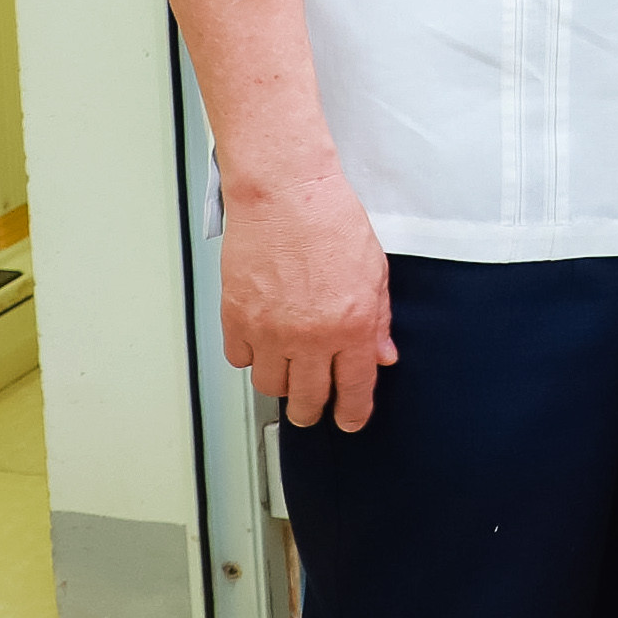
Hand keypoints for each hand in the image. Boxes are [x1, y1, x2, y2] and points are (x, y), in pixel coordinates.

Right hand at [219, 165, 394, 430]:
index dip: (351, 413)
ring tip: (288, 370)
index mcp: (352, 326)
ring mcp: (269, 330)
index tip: (348, 422)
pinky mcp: (236, 318)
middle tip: (313, 407)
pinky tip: (262, 343)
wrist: (286, 195)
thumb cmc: (331, 222)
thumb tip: (382, 356)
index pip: (353, 389)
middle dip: (312, 410)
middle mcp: (310, 336)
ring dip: (281, 384)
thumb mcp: (375, 272)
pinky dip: (251, 357)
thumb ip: (378, 320)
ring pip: (270, 386)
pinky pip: (240, 359)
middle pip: (307, 399)